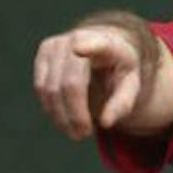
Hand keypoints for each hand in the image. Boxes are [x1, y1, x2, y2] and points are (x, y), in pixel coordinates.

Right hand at [32, 18, 148, 138]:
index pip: (96, 44)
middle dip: (75, 115)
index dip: (88, 46)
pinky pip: (41, 87)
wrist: (104, 46)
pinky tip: (64, 118)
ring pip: (50, 89)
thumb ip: (122, 103)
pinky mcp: (44, 50)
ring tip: (75, 132)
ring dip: (60, 116)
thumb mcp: (131, 85)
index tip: (78, 49)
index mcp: (108, 43)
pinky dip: (51, 107)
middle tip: (83, 135)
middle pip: (70, 84)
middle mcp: (78, 37)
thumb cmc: (120, 69)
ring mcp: (58, 43)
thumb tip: (106, 123)